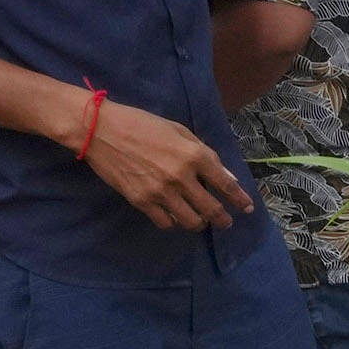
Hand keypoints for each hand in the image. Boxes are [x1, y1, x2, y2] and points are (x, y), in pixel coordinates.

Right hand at [72, 94, 252, 230]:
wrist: (101, 130)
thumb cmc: (142, 124)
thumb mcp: (179, 131)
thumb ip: (205, 155)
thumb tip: (227, 177)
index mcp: (194, 155)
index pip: (225, 184)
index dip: (239, 199)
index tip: (247, 208)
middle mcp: (181, 177)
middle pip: (211, 208)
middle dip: (223, 219)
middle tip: (226, 222)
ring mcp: (161, 192)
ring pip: (190, 220)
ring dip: (199, 223)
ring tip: (200, 221)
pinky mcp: (141, 201)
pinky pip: (165, 222)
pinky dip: (173, 222)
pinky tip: (175, 217)